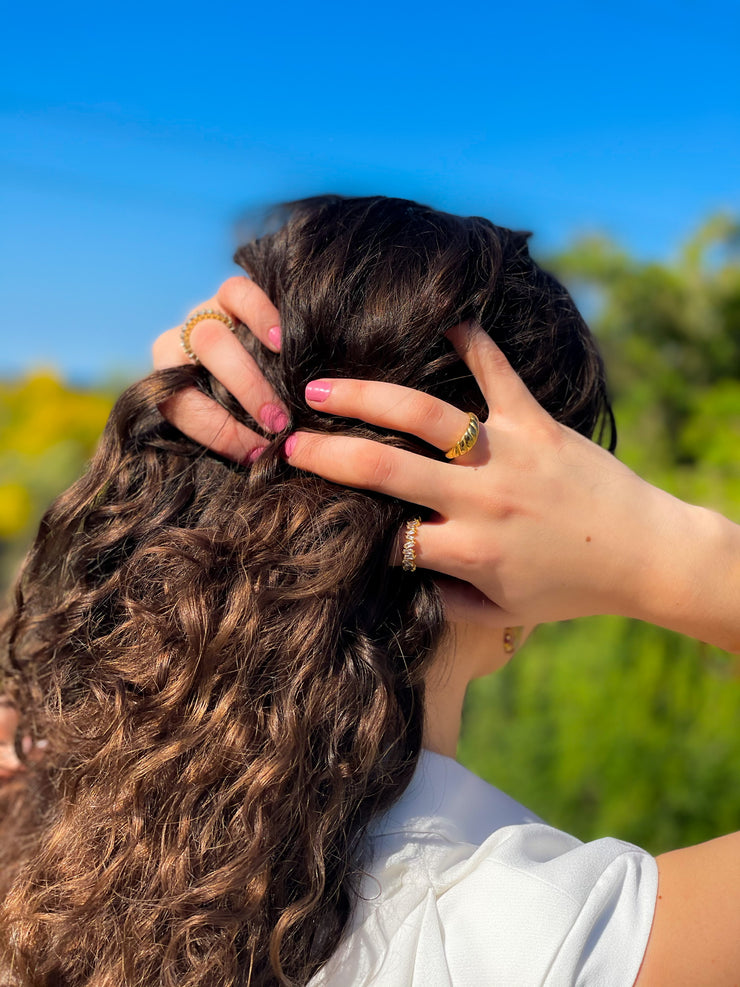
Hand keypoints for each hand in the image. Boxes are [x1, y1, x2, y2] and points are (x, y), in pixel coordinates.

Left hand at [152, 277, 288, 461]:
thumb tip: (261, 460)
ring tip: (289, 395)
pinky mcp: (227, 294)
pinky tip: (282, 343)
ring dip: (250, 374)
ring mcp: (201, 315)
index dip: (220, 435)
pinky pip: (237, 294)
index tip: (257, 455)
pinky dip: (260, 317)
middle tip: (278, 426)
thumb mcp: (229, 421)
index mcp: (168, 383)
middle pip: (197, 374)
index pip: (181, 407)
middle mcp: (178, 345)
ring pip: (212, 337)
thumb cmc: (241, 405)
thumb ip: (235, 433)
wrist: (254, 355)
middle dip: (241, 400)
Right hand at [283, 323, 686, 628]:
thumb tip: (404, 578)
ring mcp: (509, 454)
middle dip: (328, 453)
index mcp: (469, 550)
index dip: (352, 529)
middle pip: (386, 470)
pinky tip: (445, 323)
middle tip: (288, 438)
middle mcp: (481, 499)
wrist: (646, 554)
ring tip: (323, 386)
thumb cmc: (571, 588)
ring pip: (426, 417)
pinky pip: (501, 375)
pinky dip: (473, 345)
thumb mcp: (503, 612)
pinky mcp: (539, 424)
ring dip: (367, 397)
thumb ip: (448, 601)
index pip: (390, 536)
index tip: (327, 514)